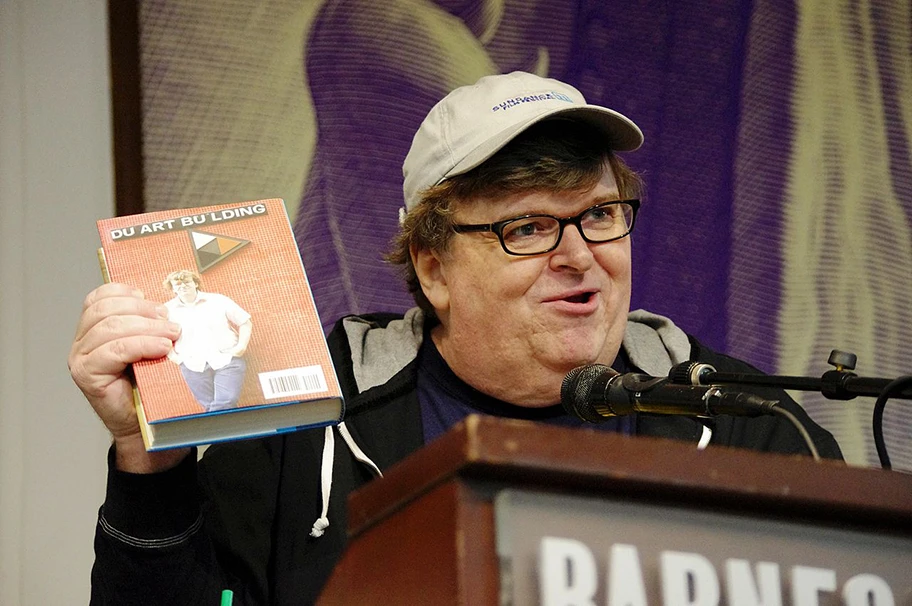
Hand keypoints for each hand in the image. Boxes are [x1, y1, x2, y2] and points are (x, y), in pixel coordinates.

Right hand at [68, 283, 188, 471]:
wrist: (145, 423)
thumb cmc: (150, 384)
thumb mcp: (150, 346)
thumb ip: (150, 325)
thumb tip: (172, 308)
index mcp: (93, 328)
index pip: (100, 297)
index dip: (127, 293)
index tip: (155, 304)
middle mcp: (82, 341)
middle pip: (105, 310)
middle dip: (143, 310)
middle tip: (171, 321)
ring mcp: (81, 357)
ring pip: (111, 328)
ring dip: (148, 327)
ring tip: (172, 334)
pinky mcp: (86, 374)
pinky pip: (114, 350)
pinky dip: (142, 344)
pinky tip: (161, 348)